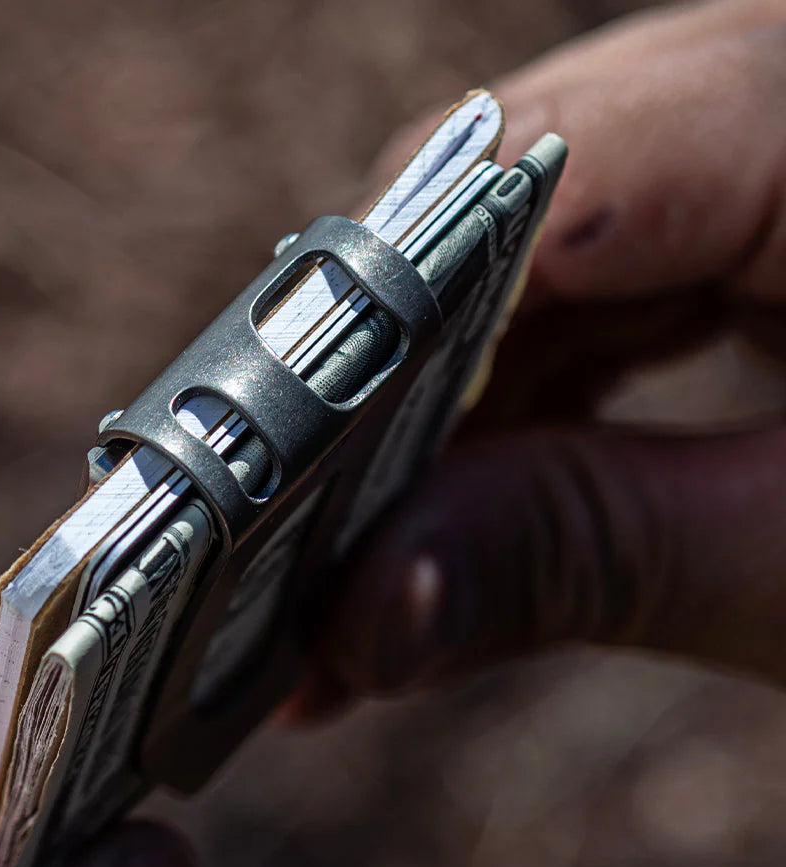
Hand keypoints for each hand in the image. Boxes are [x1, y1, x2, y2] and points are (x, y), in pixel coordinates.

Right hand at [289, 0, 785, 717]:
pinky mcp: (757, 230)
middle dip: (391, 410)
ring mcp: (762, 156)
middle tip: (308, 563)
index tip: (287, 486)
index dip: (376, 335)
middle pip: (495, 227)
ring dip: (443, 437)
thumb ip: (585, 557)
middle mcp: (775, 93)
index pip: (524, 177)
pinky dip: (518, 424)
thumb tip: (366, 614)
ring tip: (368, 581)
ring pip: (525, 281)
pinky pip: (587, 311)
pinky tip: (460, 525)